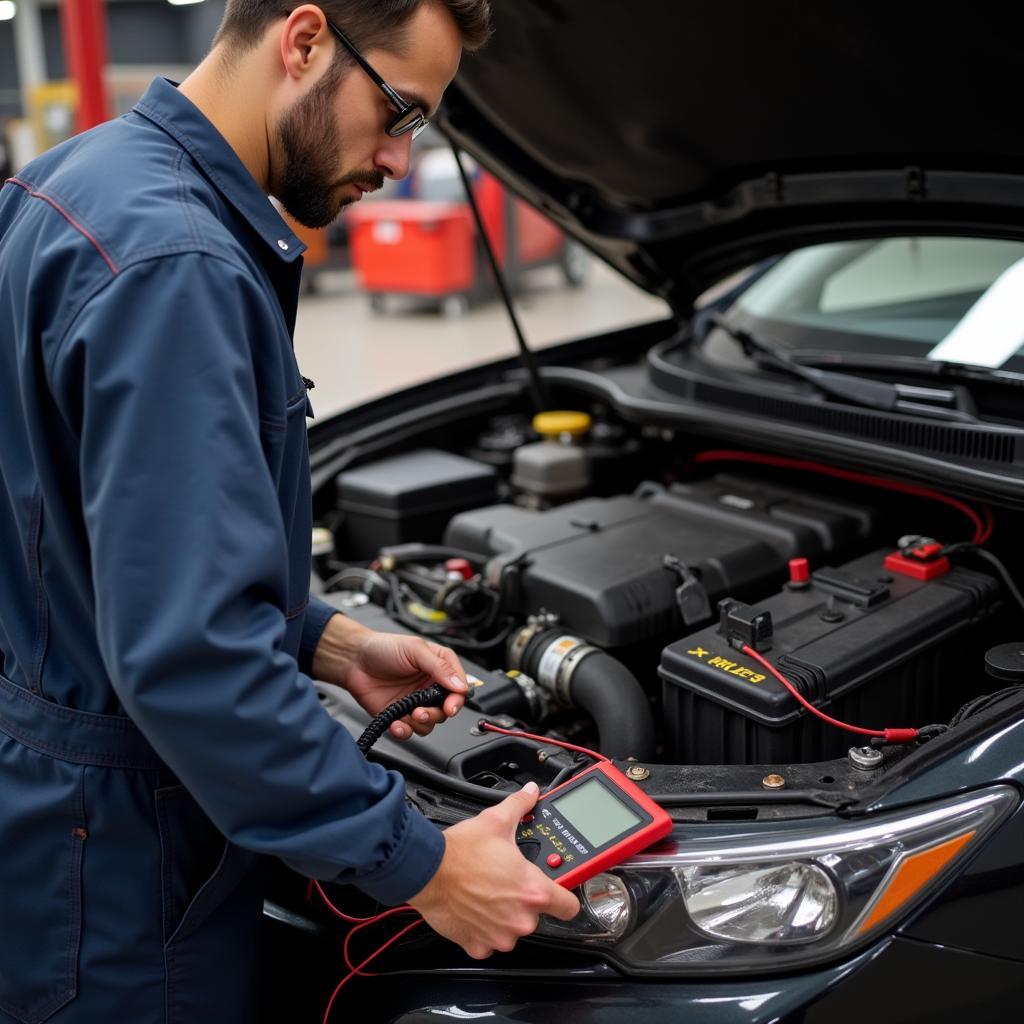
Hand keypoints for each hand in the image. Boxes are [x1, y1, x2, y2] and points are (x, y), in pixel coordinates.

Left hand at [317, 622, 468, 739]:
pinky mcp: (399, 715)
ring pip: (430, 723)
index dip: (457, 699)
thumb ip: (439, 667)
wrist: (353, 660)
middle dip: (436, 714)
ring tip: (408, 715)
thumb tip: (459, 685)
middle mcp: (429, 686)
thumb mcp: (415, 650)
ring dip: (421, 723)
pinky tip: (397, 724)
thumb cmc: (382, 648)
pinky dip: (405, 731)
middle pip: (446, 709)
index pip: (458, 687)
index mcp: (439, 667)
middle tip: (422, 711)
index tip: (450, 706)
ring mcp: (415, 702)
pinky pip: (409, 731)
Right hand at [408, 783, 580, 957]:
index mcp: (533, 890)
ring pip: (512, 929)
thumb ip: (520, 806)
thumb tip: (530, 794)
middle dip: (524, 900)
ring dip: (504, 915)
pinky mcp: (479, 945)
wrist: (426, 870)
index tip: (558, 891)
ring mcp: (499, 936)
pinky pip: (489, 941)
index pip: (569, 906)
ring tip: (487, 892)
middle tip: (507, 882)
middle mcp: (520, 919)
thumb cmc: (460, 851)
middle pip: (536, 915)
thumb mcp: (496, 821)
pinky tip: (474, 907)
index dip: (565, 896)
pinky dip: (483, 928)